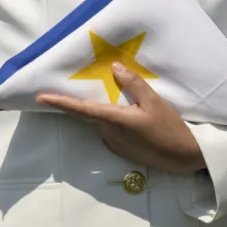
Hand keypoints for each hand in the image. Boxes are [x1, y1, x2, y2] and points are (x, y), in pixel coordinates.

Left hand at [37, 62, 206, 175]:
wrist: (184, 157)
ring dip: (95, 112)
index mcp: (114, 120)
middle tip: (63, 90)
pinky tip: (122, 113)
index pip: (80, 110)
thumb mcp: (154, 101)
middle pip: (87, 116)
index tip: (41, 98)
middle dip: (74, 104)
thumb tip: (114, 68)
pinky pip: (108, 131)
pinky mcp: (122, 150)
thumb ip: (133, 84)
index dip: (60, 103)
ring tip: (101, 96)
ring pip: (98, 123)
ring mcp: (115, 144)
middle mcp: (109, 134)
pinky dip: (108, 120)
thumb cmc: (170, 128)